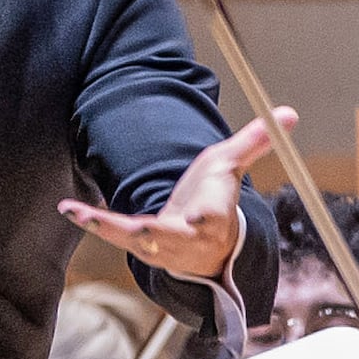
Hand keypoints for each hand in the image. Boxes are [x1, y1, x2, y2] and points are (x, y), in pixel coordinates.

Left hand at [64, 105, 297, 285]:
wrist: (200, 243)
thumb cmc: (213, 200)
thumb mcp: (230, 168)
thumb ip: (255, 141)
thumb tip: (289, 112)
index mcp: (211, 219)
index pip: (210, 217)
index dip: (206, 216)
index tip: (202, 213)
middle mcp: (183, 238)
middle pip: (166, 237)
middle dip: (151, 234)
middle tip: (139, 230)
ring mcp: (158, 246)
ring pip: (134, 240)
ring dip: (107, 227)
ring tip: (80, 213)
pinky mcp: (137, 244)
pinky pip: (114, 234)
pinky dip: (92, 222)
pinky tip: (68, 208)